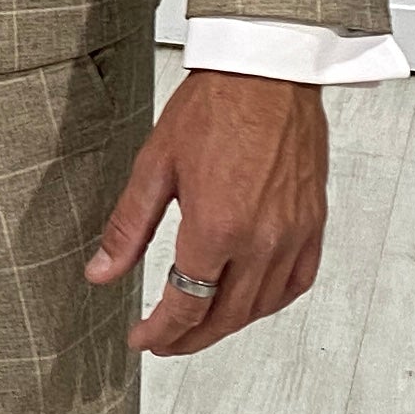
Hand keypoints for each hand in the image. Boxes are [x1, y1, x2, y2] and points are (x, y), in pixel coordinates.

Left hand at [86, 69, 328, 356]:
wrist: (267, 71)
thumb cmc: (215, 107)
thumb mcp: (154, 167)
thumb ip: (128, 228)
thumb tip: (101, 272)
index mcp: (217, 228)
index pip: (185, 306)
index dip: (159, 333)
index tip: (142, 340)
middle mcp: (261, 239)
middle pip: (224, 316)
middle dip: (189, 338)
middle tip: (164, 342)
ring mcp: (293, 234)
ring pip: (261, 307)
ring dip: (227, 325)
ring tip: (200, 326)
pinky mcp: (313, 223)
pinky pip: (296, 282)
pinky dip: (270, 302)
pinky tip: (250, 301)